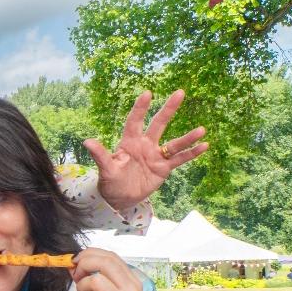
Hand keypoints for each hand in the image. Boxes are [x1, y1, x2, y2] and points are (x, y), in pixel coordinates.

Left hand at [71, 249, 146, 290]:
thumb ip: (96, 281)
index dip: (90, 254)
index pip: (111, 256)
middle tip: (76, 276)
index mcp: (132, 282)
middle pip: (104, 261)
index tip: (76, 262)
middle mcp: (132, 289)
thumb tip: (73, 264)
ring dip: (81, 287)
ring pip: (95, 280)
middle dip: (83, 264)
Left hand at [85, 90, 207, 211]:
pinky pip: (180, 159)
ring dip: (187, 137)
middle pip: (158, 124)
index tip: (147, 93)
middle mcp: (145, 145)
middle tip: (180, 92)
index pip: (135, 122)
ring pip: (174, 143)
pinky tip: (205, 145)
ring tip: (202, 129)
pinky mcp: (164, 168)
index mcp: (129, 143)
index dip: (140, 108)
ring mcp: (156, 156)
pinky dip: (191, 153)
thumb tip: (86, 141)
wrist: (120, 198)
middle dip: (168, 109)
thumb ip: (100, 155)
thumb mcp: (105, 169)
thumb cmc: (110, 181)